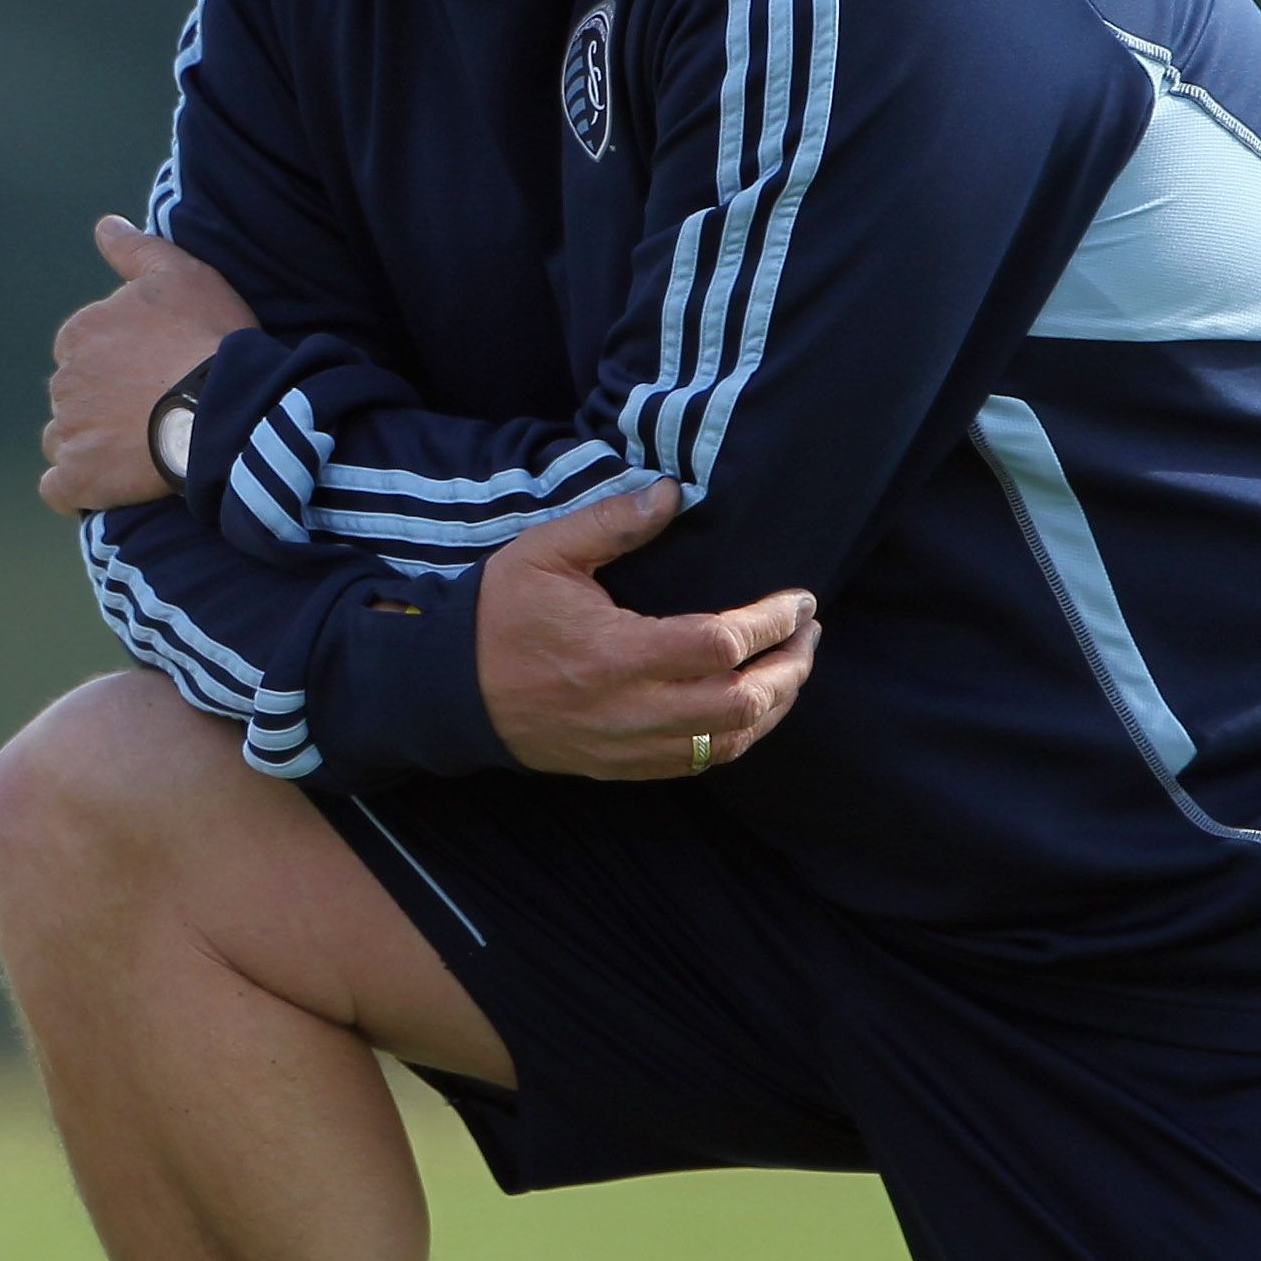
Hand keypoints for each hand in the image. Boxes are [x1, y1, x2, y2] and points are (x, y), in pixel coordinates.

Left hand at [39, 215, 258, 510]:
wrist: (226, 407)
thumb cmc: (208, 336)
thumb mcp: (180, 274)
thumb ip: (135, 250)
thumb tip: (105, 226)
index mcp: (79, 333)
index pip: (81, 349)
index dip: (116, 363)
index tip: (151, 372)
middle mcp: (64, 380)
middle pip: (72, 394)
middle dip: (101, 402)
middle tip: (152, 410)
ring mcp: (68, 431)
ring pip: (63, 438)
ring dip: (88, 443)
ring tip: (136, 448)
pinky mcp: (78, 478)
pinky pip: (58, 488)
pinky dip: (74, 488)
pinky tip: (104, 484)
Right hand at [475, 478, 820, 779]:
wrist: (451, 694)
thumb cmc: (497, 617)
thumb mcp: (542, 553)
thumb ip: (609, 523)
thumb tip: (671, 493)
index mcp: (615, 653)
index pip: (720, 644)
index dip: (772, 623)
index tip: (799, 600)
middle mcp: (630, 709)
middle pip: (742, 703)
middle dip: (791, 668)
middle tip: (809, 634)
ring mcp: (629, 745)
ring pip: (729, 742)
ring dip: (775, 706)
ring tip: (793, 669)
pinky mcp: (623, 766)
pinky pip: (699, 762)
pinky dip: (739, 737)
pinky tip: (754, 707)